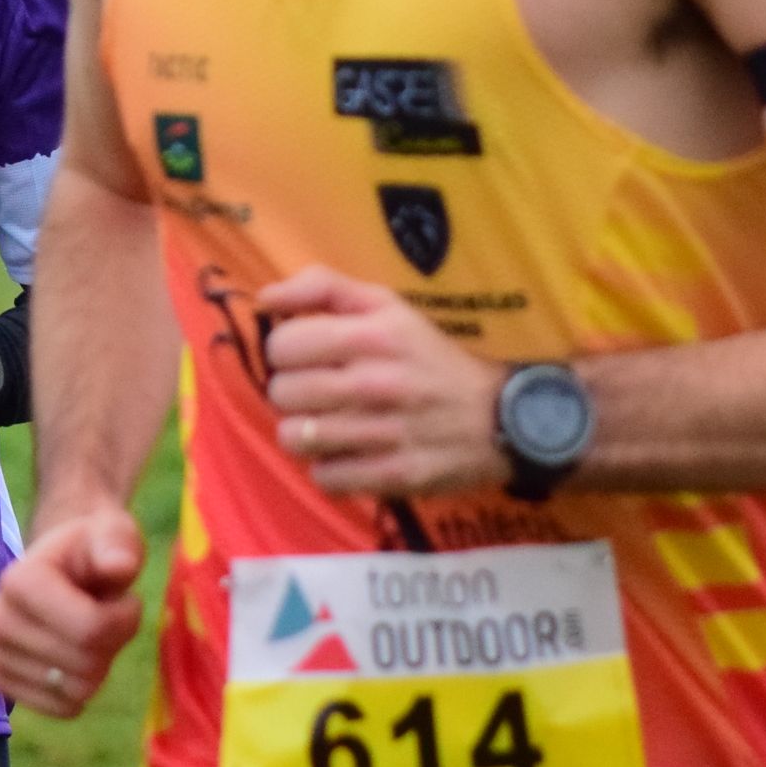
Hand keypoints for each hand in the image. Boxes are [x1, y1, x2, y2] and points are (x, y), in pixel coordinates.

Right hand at [0, 506, 145, 717]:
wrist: (62, 566)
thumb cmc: (92, 550)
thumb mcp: (113, 535)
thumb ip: (118, 545)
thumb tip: (118, 565)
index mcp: (17, 580)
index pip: (90, 630)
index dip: (124, 619)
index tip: (123, 598)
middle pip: (84, 663)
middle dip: (112, 642)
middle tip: (104, 613)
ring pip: (76, 690)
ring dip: (97, 665)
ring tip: (87, 630)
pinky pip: (60, 708)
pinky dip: (79, 690)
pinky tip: (72, 657)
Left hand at [257, 265, 508, 496]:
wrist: (500, 416)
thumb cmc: (430, 356)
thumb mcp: (387, 306)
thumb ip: (324, 288)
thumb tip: (265, 297)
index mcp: (373, 334)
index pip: (283, 344)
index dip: (286, 351)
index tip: (306, 357)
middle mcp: (377, 382)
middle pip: (282, 393)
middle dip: (292, 392)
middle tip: (318, 393)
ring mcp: (385, 433)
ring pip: (295, 438)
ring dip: (305, 433)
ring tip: (329, 425)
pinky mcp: (394, 476)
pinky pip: (325, 478)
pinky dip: (330, 469)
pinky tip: (348, 454)